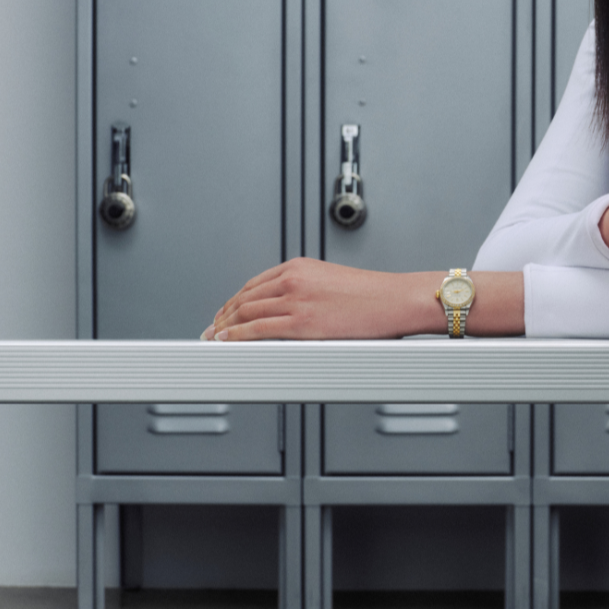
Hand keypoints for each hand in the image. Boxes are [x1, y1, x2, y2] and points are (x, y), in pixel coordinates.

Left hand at [201, 258, 437, 341]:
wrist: (397, 299)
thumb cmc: (375, 295)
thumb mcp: (333, 282)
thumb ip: (307, 291)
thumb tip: (290, 310)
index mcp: (301, 266)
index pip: (254, 284)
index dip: (233, 301)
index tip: (225, 313)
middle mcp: (294, 279)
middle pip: (244, 298)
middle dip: (223, 315)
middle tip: (212, 328)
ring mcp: (296, 300)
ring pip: (245, 313)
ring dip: (224, 327)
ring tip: (215, 338)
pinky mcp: (301, 322)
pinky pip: (258, 330)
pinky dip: (236, 336)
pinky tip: (228, 341)